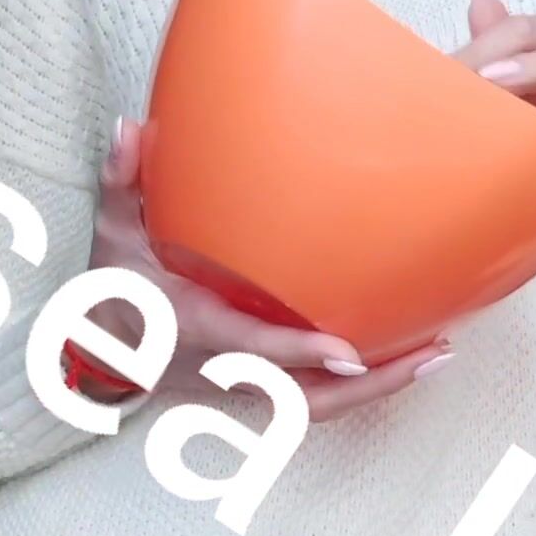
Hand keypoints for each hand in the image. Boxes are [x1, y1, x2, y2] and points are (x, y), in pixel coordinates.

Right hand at [81, 119, 454, 420]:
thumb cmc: (112, 287)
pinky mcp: (257, 387)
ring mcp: (245, 385)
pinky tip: (406, 355)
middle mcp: (227, 368)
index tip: (350, 351)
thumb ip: (123, 182)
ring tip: (436, 354)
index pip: (251, 347)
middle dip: (372, 385)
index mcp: (195, 330)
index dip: (299, 351)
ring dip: (380, 387)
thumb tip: (129, 129)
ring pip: (320, 405)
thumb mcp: (112, 232)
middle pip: (308, 398)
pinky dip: (362, 384)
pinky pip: (318, 397)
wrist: (99, 349)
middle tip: (433, 353)